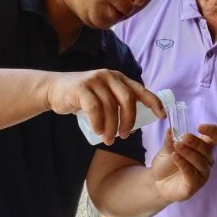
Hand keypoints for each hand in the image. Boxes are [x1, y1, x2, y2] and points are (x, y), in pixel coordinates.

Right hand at [45, 70, 163, 143]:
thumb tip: (135, 127)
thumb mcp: (104, 97)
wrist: (55, 89)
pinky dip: (98, 122)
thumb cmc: (83, 98)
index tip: (162, 117)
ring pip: (110, 107)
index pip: (141, 90)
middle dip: (129, 120)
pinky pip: (93, 108)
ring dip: (112, 127)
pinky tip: (98, 132)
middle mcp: (109, 76)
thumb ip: (118, 106)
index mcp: (119, 79)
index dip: (154, 103)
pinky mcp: (80, 88)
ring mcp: (94, 80)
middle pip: (127, 100)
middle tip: (126, 136)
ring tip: (109, 140)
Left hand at [150, 124, 216, 202]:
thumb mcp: (167, 148)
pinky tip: (175, 156)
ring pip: (200, 161)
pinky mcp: (195, 185)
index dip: (212, 131)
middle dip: (196, 142)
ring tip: (176, 146)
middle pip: (207, 149)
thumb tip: (171, 128)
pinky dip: (183, 164)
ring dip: (188, 152)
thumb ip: (170, 139)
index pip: (216, 137)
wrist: (156, 182)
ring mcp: (202, 174)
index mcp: (203, 148)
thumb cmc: (167, 164)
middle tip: (184, 137)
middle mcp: (206, 160)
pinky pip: (191, 173)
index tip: (200, 127)